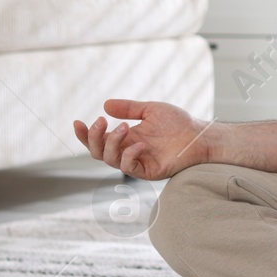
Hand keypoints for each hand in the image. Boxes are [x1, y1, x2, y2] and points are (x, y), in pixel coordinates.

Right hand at [71, 99, 214, 179]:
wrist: (199, 134)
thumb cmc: (177, 123)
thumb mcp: (149, 110)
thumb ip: (128, 108)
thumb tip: (105, 105)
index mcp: (125, 138)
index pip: (98, 140)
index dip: (85, 134)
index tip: (77, 121)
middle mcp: (127, 151)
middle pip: (98, 152)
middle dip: (94, 137)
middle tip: (101, 121)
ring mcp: (137, 163)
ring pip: (110, 160)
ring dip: (111, 143)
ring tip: (124, 127)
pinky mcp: (148, 171)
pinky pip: (129, 168)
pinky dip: (129, 155)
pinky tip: (139, 144)